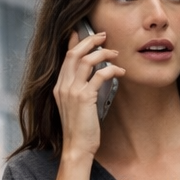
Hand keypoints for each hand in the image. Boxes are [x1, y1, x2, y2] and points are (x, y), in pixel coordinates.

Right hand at [53, 30, 125, 160]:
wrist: (76, 148)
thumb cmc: (79, 131)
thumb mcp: (75, 108)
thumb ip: (78, 92)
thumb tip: (91, 80)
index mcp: (59, 87)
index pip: (66, 58)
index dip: (74, 42)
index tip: (82, 32)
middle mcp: (63, 86)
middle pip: (74, 53)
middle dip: (90, 41)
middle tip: (103, 36)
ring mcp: (72, 91)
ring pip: (86, 60)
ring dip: (102, 53)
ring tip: (114, 53)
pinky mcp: (84, 98)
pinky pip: (99, 75)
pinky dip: (111, 70)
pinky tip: (120, 71)